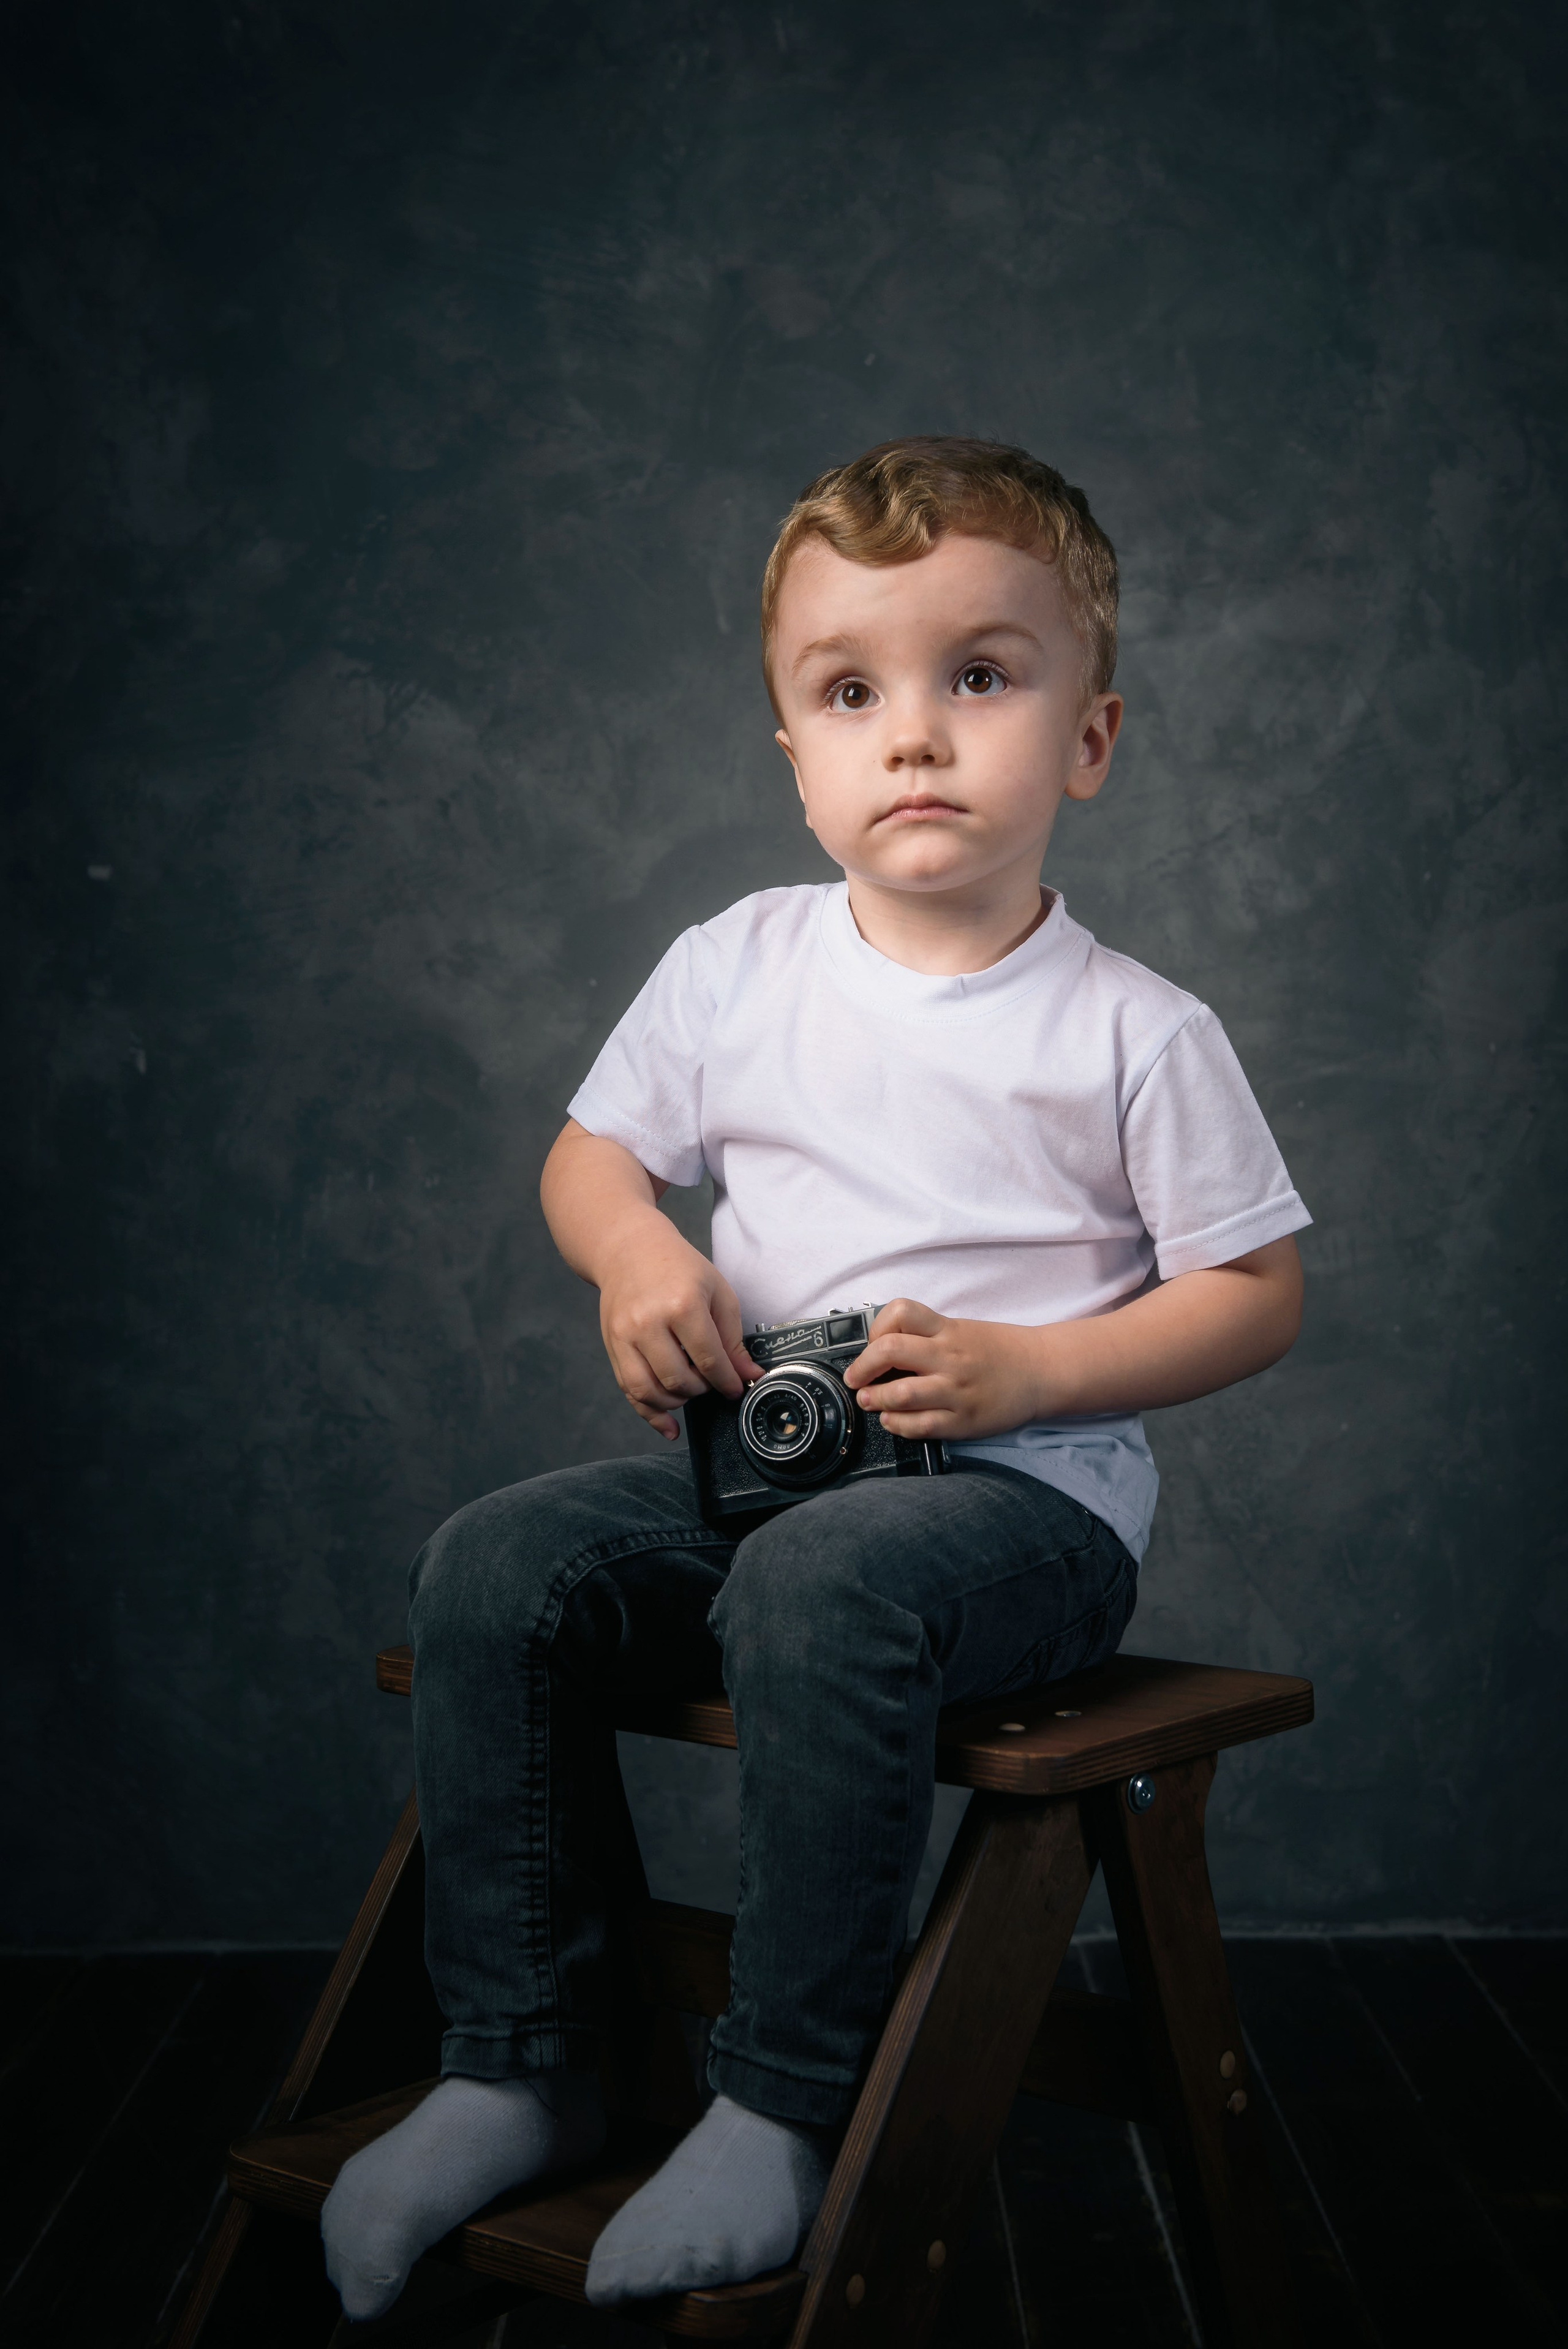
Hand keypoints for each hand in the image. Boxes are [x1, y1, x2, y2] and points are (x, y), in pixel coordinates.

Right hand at [596, 1219, 759, 1440]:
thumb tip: (748, 1375)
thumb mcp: (717, 1292)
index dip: (727, 1381)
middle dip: (703, 1390)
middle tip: (712, 1381)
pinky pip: (629, 1391)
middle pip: (679, 1380)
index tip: (737, 1388)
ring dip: (677, 1401)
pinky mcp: (611, 1345)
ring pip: (651, 1391)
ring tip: (691, 1389)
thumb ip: (733, 1338)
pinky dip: (650, 1414)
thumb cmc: (678, 1267)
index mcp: (682, 1304)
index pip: (709, 1359)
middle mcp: (648, 1322)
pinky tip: (669, 1426)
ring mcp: (625, 1336)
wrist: (628, 1248)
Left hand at [843, 1299, 1046, 1439]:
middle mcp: (950, 1357)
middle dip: (862, 1367)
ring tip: (869, 1400)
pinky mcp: (963, 1421)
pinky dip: (896, 1424)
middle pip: (890, 1351)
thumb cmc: (998, 1350)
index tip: (873, 1343)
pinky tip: (892, 1420)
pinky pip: (919, 1426)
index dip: (876, 1328)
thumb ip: (925, 1336)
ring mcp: (956, 1391)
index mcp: (948, 1329)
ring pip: (900, 1394)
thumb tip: (879, 1351)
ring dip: (874, 1399)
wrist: (1041, 1371)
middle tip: (855, 1378)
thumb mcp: (960, 1329)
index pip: (900, 1312)